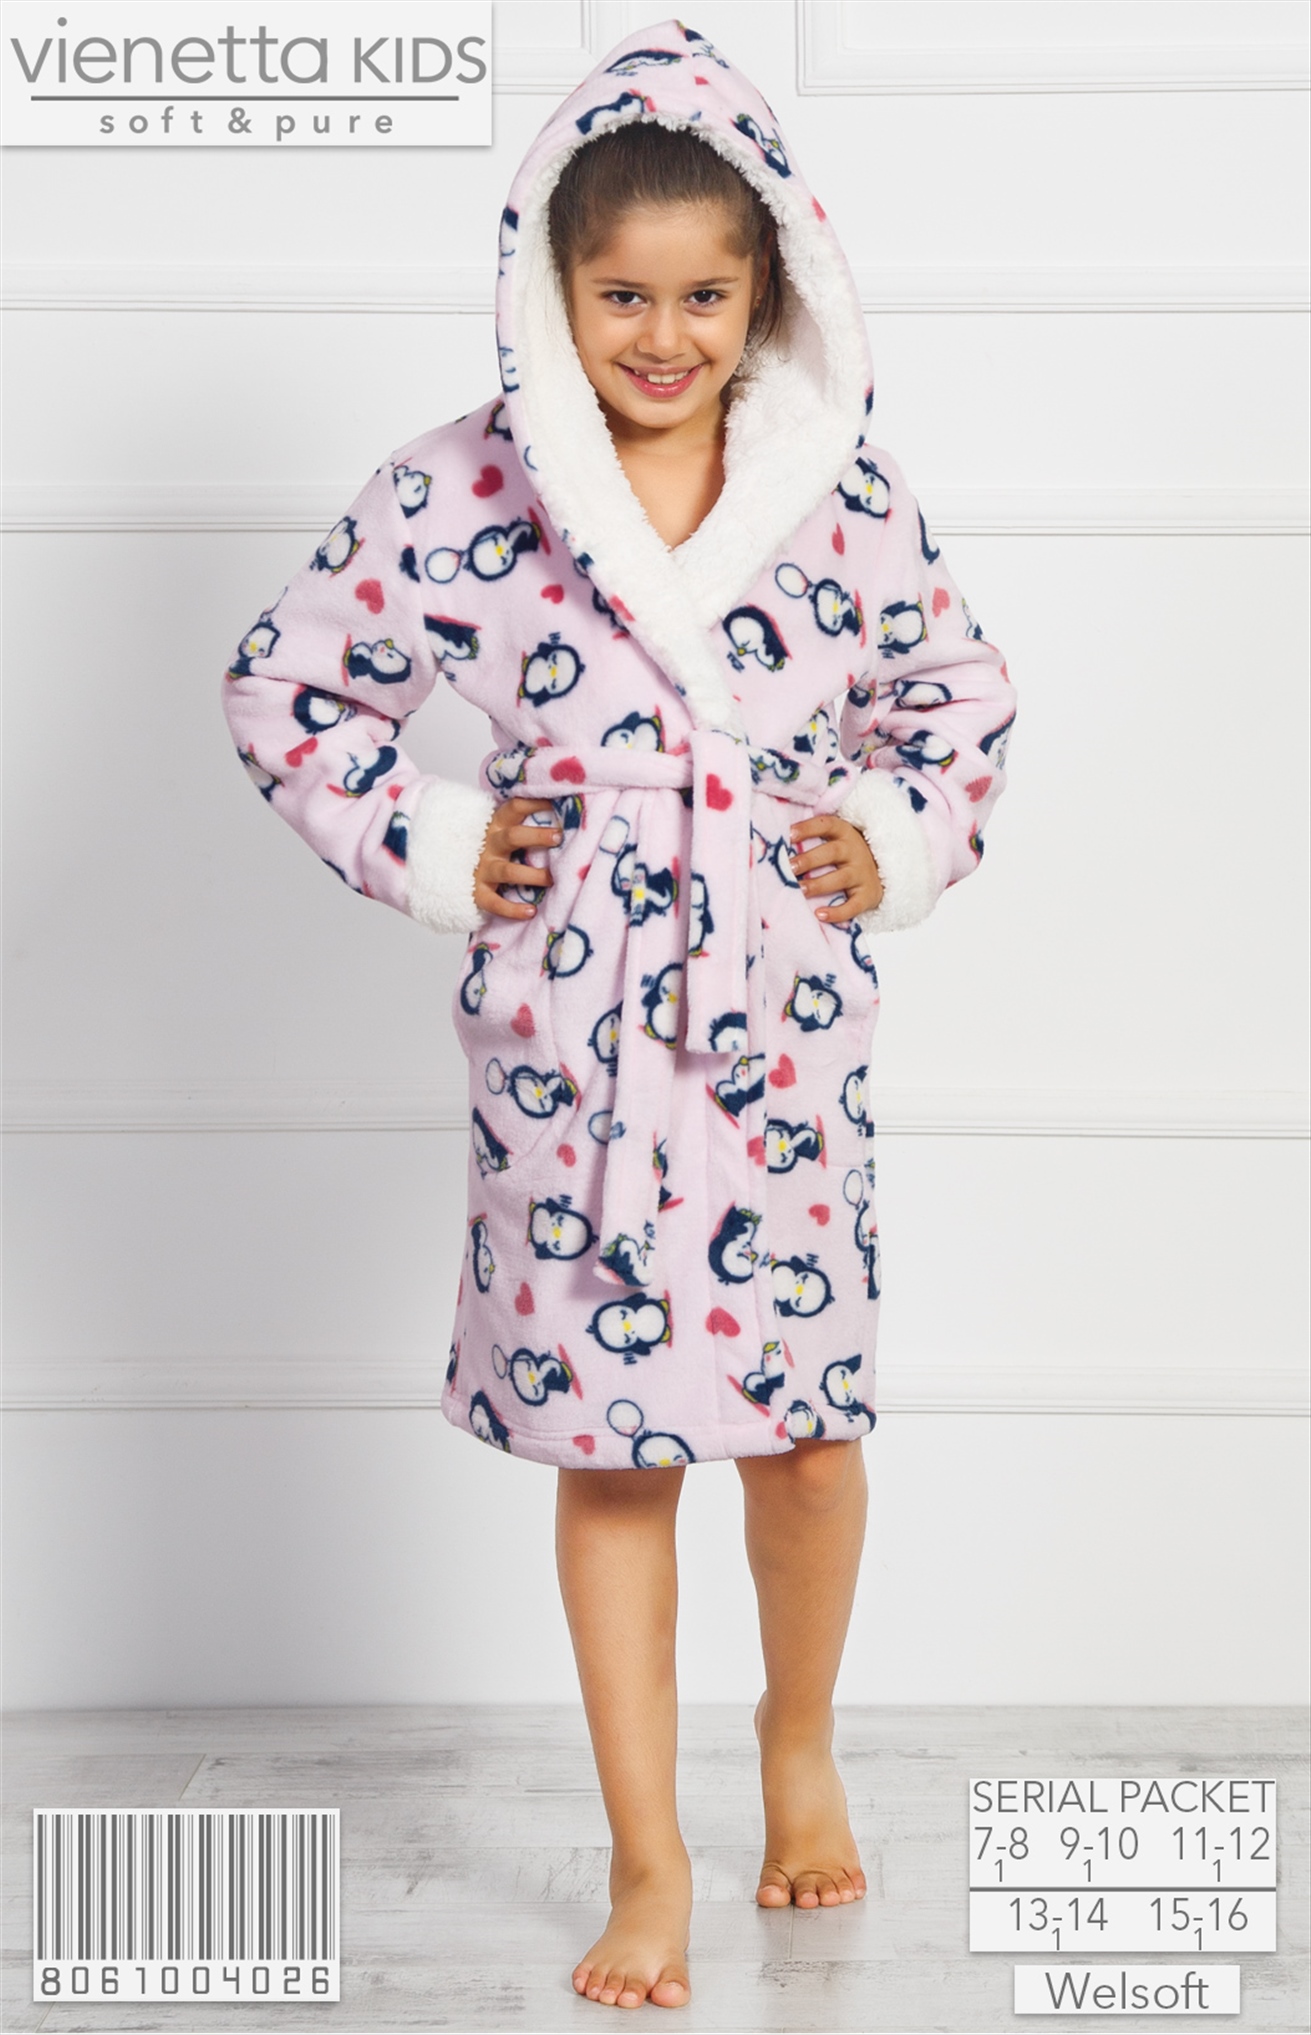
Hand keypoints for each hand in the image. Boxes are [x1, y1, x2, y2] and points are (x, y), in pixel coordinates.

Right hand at [474, 797, 561, 919]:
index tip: (556, 804)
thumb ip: (521, 824)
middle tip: (559, 837)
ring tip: (551, 879)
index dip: (534, 803)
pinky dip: (512, 909)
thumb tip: (559, 811)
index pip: (514, 808)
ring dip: (532, 875)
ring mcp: (482, 870)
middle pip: (512, 837)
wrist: (448, 869)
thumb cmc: (486, 848)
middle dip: (536, 836)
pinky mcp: (477, 893)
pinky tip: (531, 911)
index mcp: (495, 826)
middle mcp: (488, 845)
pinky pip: (495, 903)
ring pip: (508, 871)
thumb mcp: (498, 831)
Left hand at [789, 815, 882, 921]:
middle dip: (809, 860)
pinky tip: (819, 914)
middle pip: (832, 852)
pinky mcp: (867, 896)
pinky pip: (853, 906)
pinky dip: (838, 912)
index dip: (808, 828)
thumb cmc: (843, 857)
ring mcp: (862, 874)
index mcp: (844, 833)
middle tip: (789, 867)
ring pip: (841, 878)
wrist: (880, 873)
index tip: (788, 834)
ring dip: (818, 884)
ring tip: (799, 890)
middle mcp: (855, 851)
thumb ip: (811, 840)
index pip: (826, 825)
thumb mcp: (834, 841)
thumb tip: (776, 845)